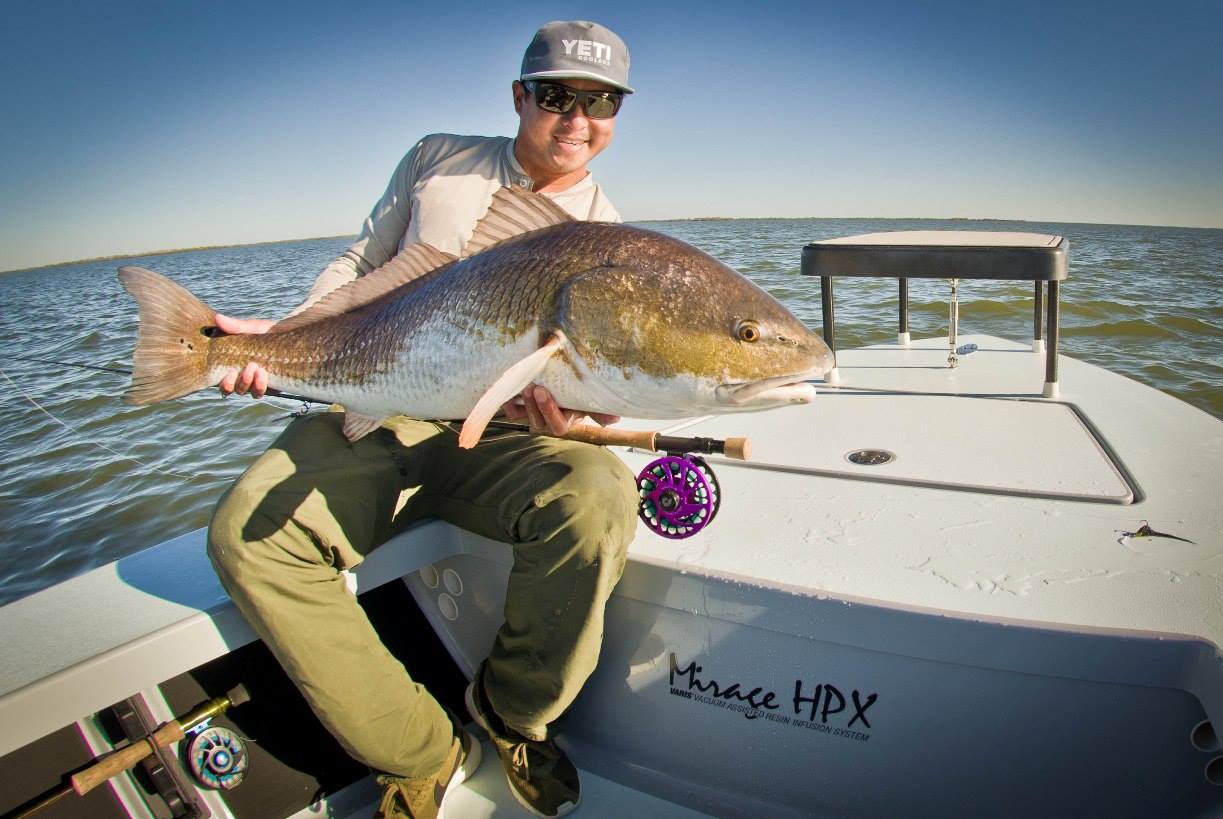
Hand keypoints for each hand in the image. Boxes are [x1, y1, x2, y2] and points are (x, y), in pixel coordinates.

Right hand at [214, 313, 274, 397]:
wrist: (290, 334)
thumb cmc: (267, 332)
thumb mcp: (251, 328)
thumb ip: (235, 326)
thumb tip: (218, 318)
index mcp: (236, 367)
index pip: (225, 383)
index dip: (225, 384)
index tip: (228, 374)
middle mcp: (247, 378)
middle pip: (237, 390)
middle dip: (240, 382)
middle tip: (247, 368)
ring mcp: (261, 382)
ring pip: (252, 392)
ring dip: (251, 384)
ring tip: (257, 369)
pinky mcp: (276, 385)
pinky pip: (267, 391)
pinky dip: (262, 385)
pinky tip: (264, 374)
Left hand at [501, 384, 618, 435]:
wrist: (554, 377)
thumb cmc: (574, 388)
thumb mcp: (587, 397)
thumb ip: (600, 409)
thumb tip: (615, 419)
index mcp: (566, 419)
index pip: (558, 425)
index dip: (551, 413)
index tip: (546, 393)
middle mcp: (548, 420)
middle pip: (540, 423)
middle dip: (538, 407)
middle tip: (537, 388)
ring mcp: (532, 415)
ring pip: (525, 418)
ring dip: (525, 404)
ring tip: (526, 385)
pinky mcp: (518, 410)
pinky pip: (511, 412)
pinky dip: (509, 402)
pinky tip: (511, 389)